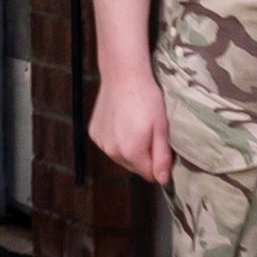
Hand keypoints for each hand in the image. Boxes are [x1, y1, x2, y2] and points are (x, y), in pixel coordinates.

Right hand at [85, 64, 170, 183]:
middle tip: (149, 133)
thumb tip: (163, 181)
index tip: (162, 146)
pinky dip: (116, 139)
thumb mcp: (161, 128)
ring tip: (135, 127)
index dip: (159, 164)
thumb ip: (162, 157)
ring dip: (129, 149)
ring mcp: (101, 142)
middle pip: (134, 168)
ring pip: (121, 157)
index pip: (149, 175)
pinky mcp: (93, 133)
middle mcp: (112, 152)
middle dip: (144, 158)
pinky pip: (110, 145)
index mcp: (131, 152)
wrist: (123, 76)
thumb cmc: (147, 99)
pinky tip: (121, 123)